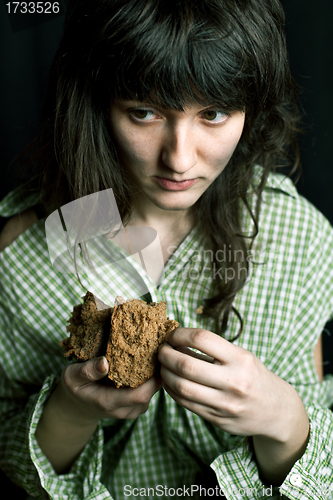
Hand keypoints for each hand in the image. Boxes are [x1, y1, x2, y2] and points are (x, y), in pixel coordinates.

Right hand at [58, 356, 161, 424]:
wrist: (78, 406)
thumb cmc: (75, 387)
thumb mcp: (72, 376)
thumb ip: (86, 371)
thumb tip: (104, 362)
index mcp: (109, 402)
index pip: (140, 394)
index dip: (152, 376)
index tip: (154, 353)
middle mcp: (125, 409)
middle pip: (151, 390)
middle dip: (158, 369)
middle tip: (157, 345)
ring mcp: (134, 409)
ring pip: (154, 389)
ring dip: (156, 371)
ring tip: (154, 349)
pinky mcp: (138, 404)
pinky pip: (151, 388)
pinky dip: (152, 374)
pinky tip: (148, 359)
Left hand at [158, 328, 308, 482]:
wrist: (277, 411)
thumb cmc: (254, 376)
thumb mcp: (242, 356)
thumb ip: (214, 350)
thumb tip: (178, 338)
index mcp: (240, 359)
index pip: (203, 339)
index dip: (181, 334)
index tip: (172, 334)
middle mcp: (233, 382)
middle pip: (186, 366)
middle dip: (166, 355)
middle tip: (160, 350)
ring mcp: (225, 404)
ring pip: (182, 387)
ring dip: (165, 374)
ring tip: (162, 365)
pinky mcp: (217, 419)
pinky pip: (186, 403)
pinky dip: (172, 390)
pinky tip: (170, 381)